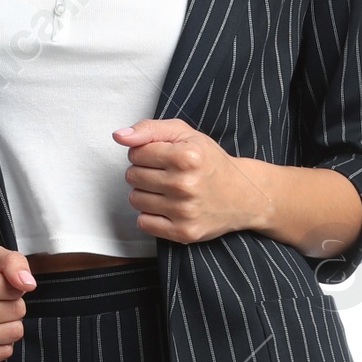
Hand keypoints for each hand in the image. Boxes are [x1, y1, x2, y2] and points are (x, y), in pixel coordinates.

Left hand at [113, 119, 267, 244]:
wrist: (242, 195)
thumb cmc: (209, 161)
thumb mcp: (185, 134)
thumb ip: (149, 129)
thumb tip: (119, 136)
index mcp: (186, 156)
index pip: (135, 153)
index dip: (145, 153)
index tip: (162, 157)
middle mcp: (185, 184)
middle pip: (132, 176)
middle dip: (144, 172)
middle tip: (166, 174)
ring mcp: (184, 211)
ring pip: (135, 199)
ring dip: (145, 193)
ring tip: (167, 190)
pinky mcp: (184, 232)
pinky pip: (143, 223)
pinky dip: (150, 215)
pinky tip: (167, 208)